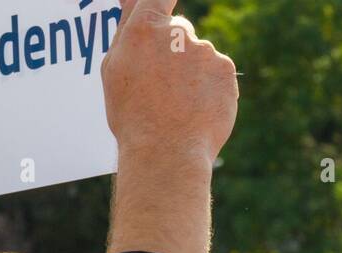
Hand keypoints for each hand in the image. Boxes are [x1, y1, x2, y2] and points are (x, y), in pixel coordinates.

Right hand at [100, 0, 239, 252]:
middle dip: (175, 51)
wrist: (168, 150)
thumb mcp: (115, 69)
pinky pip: (219, 72)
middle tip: (165, 86)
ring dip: (194, 72)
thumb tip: (131, 2)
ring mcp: (204, 51)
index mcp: (143, 29)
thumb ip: (127, 31)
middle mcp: (176, 33)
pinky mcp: (226, 70)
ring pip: (200, 55)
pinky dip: (213, 87)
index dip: (163, 0)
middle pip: (179, 31)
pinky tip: (199, 108)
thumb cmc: (133, 114)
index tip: (166, 5)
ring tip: (181, 104)